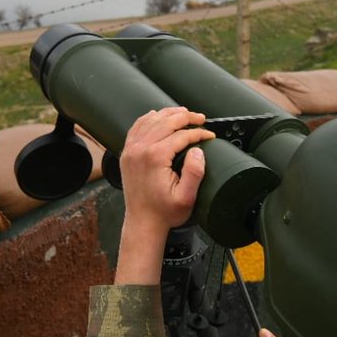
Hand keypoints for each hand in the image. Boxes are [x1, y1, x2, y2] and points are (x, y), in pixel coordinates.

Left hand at [114, 107, 214, 284]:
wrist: (142, 223)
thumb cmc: (164, 212)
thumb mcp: (186, 197)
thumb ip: (194, 172)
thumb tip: (198, 150)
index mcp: (155, 157)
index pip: (181, 135)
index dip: (198, 132)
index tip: (209, 135)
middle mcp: (140, 150)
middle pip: (166, 121)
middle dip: (186, 117)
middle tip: (200, 118)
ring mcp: (131, 150)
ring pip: (151, 120)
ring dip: (168, 114)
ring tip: (184, 113)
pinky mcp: (127, 154)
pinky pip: (136, 128)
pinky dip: (148, 119)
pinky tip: (157, 116)